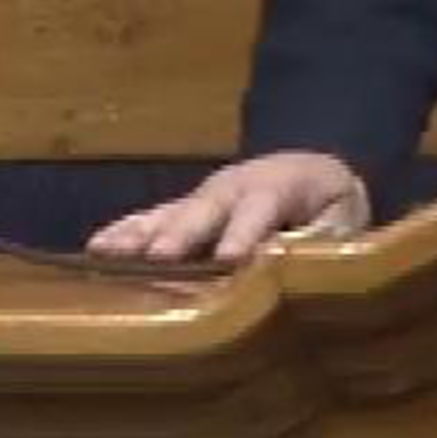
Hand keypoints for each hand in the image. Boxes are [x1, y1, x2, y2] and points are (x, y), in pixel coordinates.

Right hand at [88, 153, 369, 266]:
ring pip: (170, 213)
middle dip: (182, 233)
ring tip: (105, 254)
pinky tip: (94, 250)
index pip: (263, 206)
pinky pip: (150, 220)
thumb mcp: (342, 220)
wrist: (311, 177)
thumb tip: (290, 260)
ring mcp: (203, 198)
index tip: (231, 258)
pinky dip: (124, 233)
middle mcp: (234, 187)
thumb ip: (321, 239)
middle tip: (160, 257)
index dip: (246, 231)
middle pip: (206, 209)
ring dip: (139, 234)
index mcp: (280, 184)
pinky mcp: (183, 213)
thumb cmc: (329, 207)